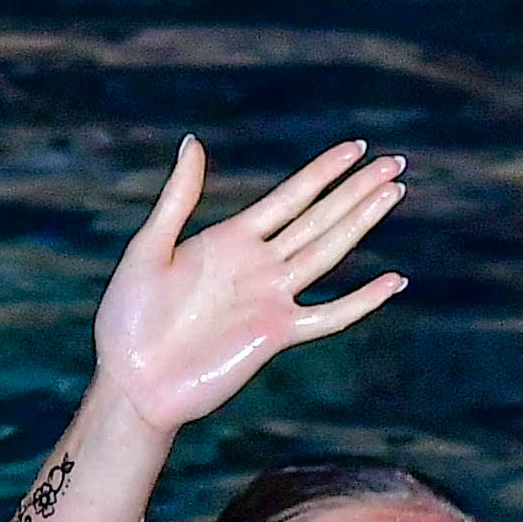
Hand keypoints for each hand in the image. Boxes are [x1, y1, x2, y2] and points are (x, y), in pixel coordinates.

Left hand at [92, 137, 406, 431]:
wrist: (130, 380)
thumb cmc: (128, 316)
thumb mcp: (148, 248)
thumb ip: (178, 197)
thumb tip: (193, 140)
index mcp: (229, 241)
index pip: (289, 198)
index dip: (322, 172)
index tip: (356, 147)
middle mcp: (257, 266)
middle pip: (318, 219)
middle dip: (355, 190)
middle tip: (394, 161)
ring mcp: (271, 299)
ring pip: (329, 253)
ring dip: (361, 223)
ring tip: (393, 193)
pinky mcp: (277, 334)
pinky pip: (330, 316)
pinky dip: (362, 301)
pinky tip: (393, 281)